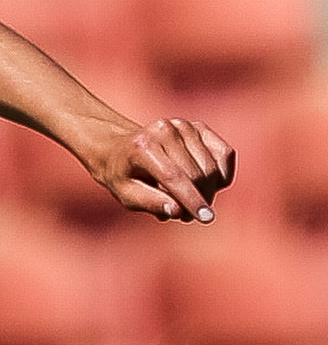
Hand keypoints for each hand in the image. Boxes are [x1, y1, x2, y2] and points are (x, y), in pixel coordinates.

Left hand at [82, 112, 236, 221]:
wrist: (119, 147)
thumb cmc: (122, 175)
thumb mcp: (126, 194)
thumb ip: (151, 202)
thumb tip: (178, 211)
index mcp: (142, 147)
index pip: (174, 177)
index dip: (192, 200)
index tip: (207, 218)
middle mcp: (165, 131)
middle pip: (197, 174)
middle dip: (198, 200)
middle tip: (186, 217)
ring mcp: (184, 126)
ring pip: (212, 167)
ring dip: (209, 190)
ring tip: (188, 200)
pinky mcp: (199, 127)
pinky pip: (225, 154)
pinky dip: (221, 174)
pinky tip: (205, 183)